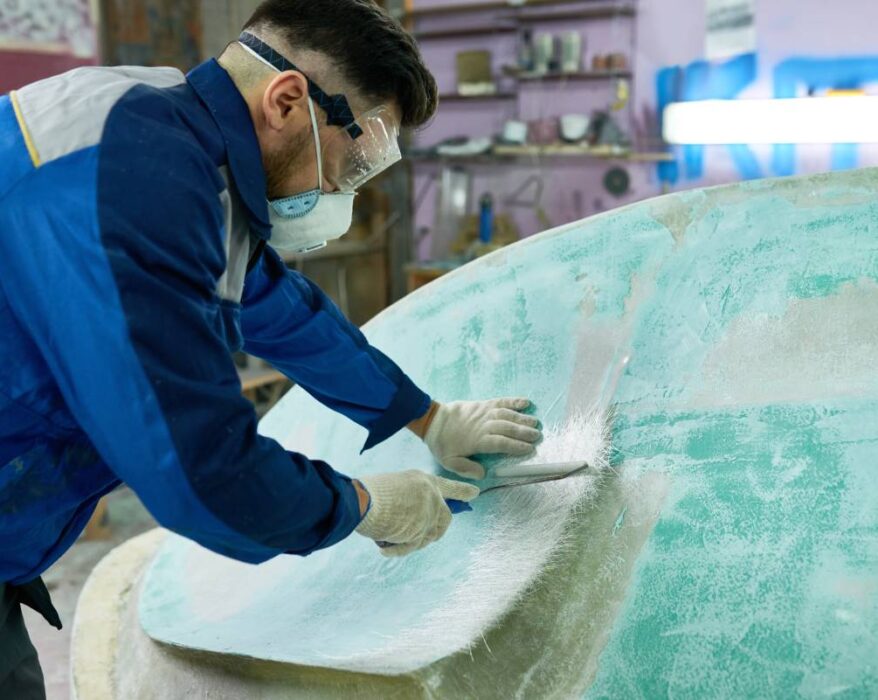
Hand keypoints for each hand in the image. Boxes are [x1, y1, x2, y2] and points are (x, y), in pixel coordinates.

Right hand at [355, 471, 479, 556]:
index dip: (462, 490)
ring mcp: (428, 515)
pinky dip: (397, 550)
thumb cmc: (371, 492)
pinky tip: (384, 550)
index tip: (475, 493)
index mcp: (425, 481)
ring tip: (390, 537)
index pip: (450, 486)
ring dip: (411, 541)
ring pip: (427, 536)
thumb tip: (412, 517)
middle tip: (421, 535)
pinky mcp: (420, 532)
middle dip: (436, 530)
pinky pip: (411, 547)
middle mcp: (432, 497)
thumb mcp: (396, 486)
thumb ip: (411, 499)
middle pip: (445, 519)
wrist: (363, 501)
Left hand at [424, 398, 541, 478]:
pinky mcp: (483, 404)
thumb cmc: (443, 443)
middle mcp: (484, 425)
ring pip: (507, 414)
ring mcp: (484, 412)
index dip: (516, 446)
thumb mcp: (450, 462)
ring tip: (536, 423)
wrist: (433, 420)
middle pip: (508, 428)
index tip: (529, 449)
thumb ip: (466, 469)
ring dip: (522, 418)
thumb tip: (483, 474)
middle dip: (524, 432)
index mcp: (478, 441)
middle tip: (538, 436)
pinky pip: (501, 401)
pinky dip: (514, 401)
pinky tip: (526, 403)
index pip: (501, 443)